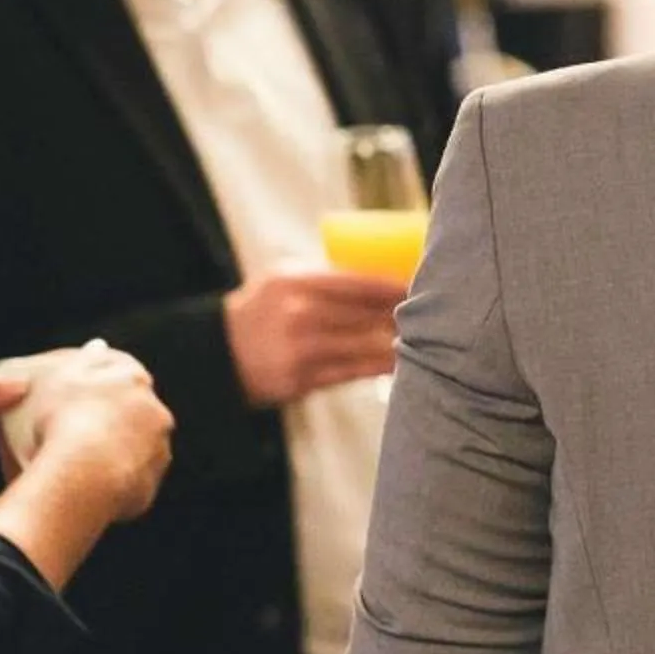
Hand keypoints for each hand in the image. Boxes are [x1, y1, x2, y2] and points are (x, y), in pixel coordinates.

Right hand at [0, 342, 173, 522]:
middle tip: (77, 436)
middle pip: (134, 412)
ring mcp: (156, 450)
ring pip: (136, 448)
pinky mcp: (148, 484)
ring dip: (115, 453)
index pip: (124, 376)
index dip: (99, 389)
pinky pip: (129, 483)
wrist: (79, 472)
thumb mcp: (56, 376)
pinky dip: (111, 484)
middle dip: (111, 421)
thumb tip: (97, 346)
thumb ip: (78, 360)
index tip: (79, 404)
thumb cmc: (61, 420)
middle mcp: (154, 411)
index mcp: (135, 378)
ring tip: (79, 465)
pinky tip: (87, 488)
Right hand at [226, 266, 410, 406]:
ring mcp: (300, 350)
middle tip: (434, 313)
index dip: (394, 287)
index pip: (358, 283)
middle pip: (365, 315)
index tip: (420, 287)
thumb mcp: (285, 280)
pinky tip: (399, 363)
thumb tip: (382, 273)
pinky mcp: (301, 380)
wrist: (220, 354)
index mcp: (296, 282)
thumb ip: (326, 277)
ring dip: (396, 343)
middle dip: (402, 315)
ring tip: (425, 338)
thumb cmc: (263, 311)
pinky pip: (351, 373)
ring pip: (363, 346)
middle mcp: (298, 314)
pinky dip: (378, 368)